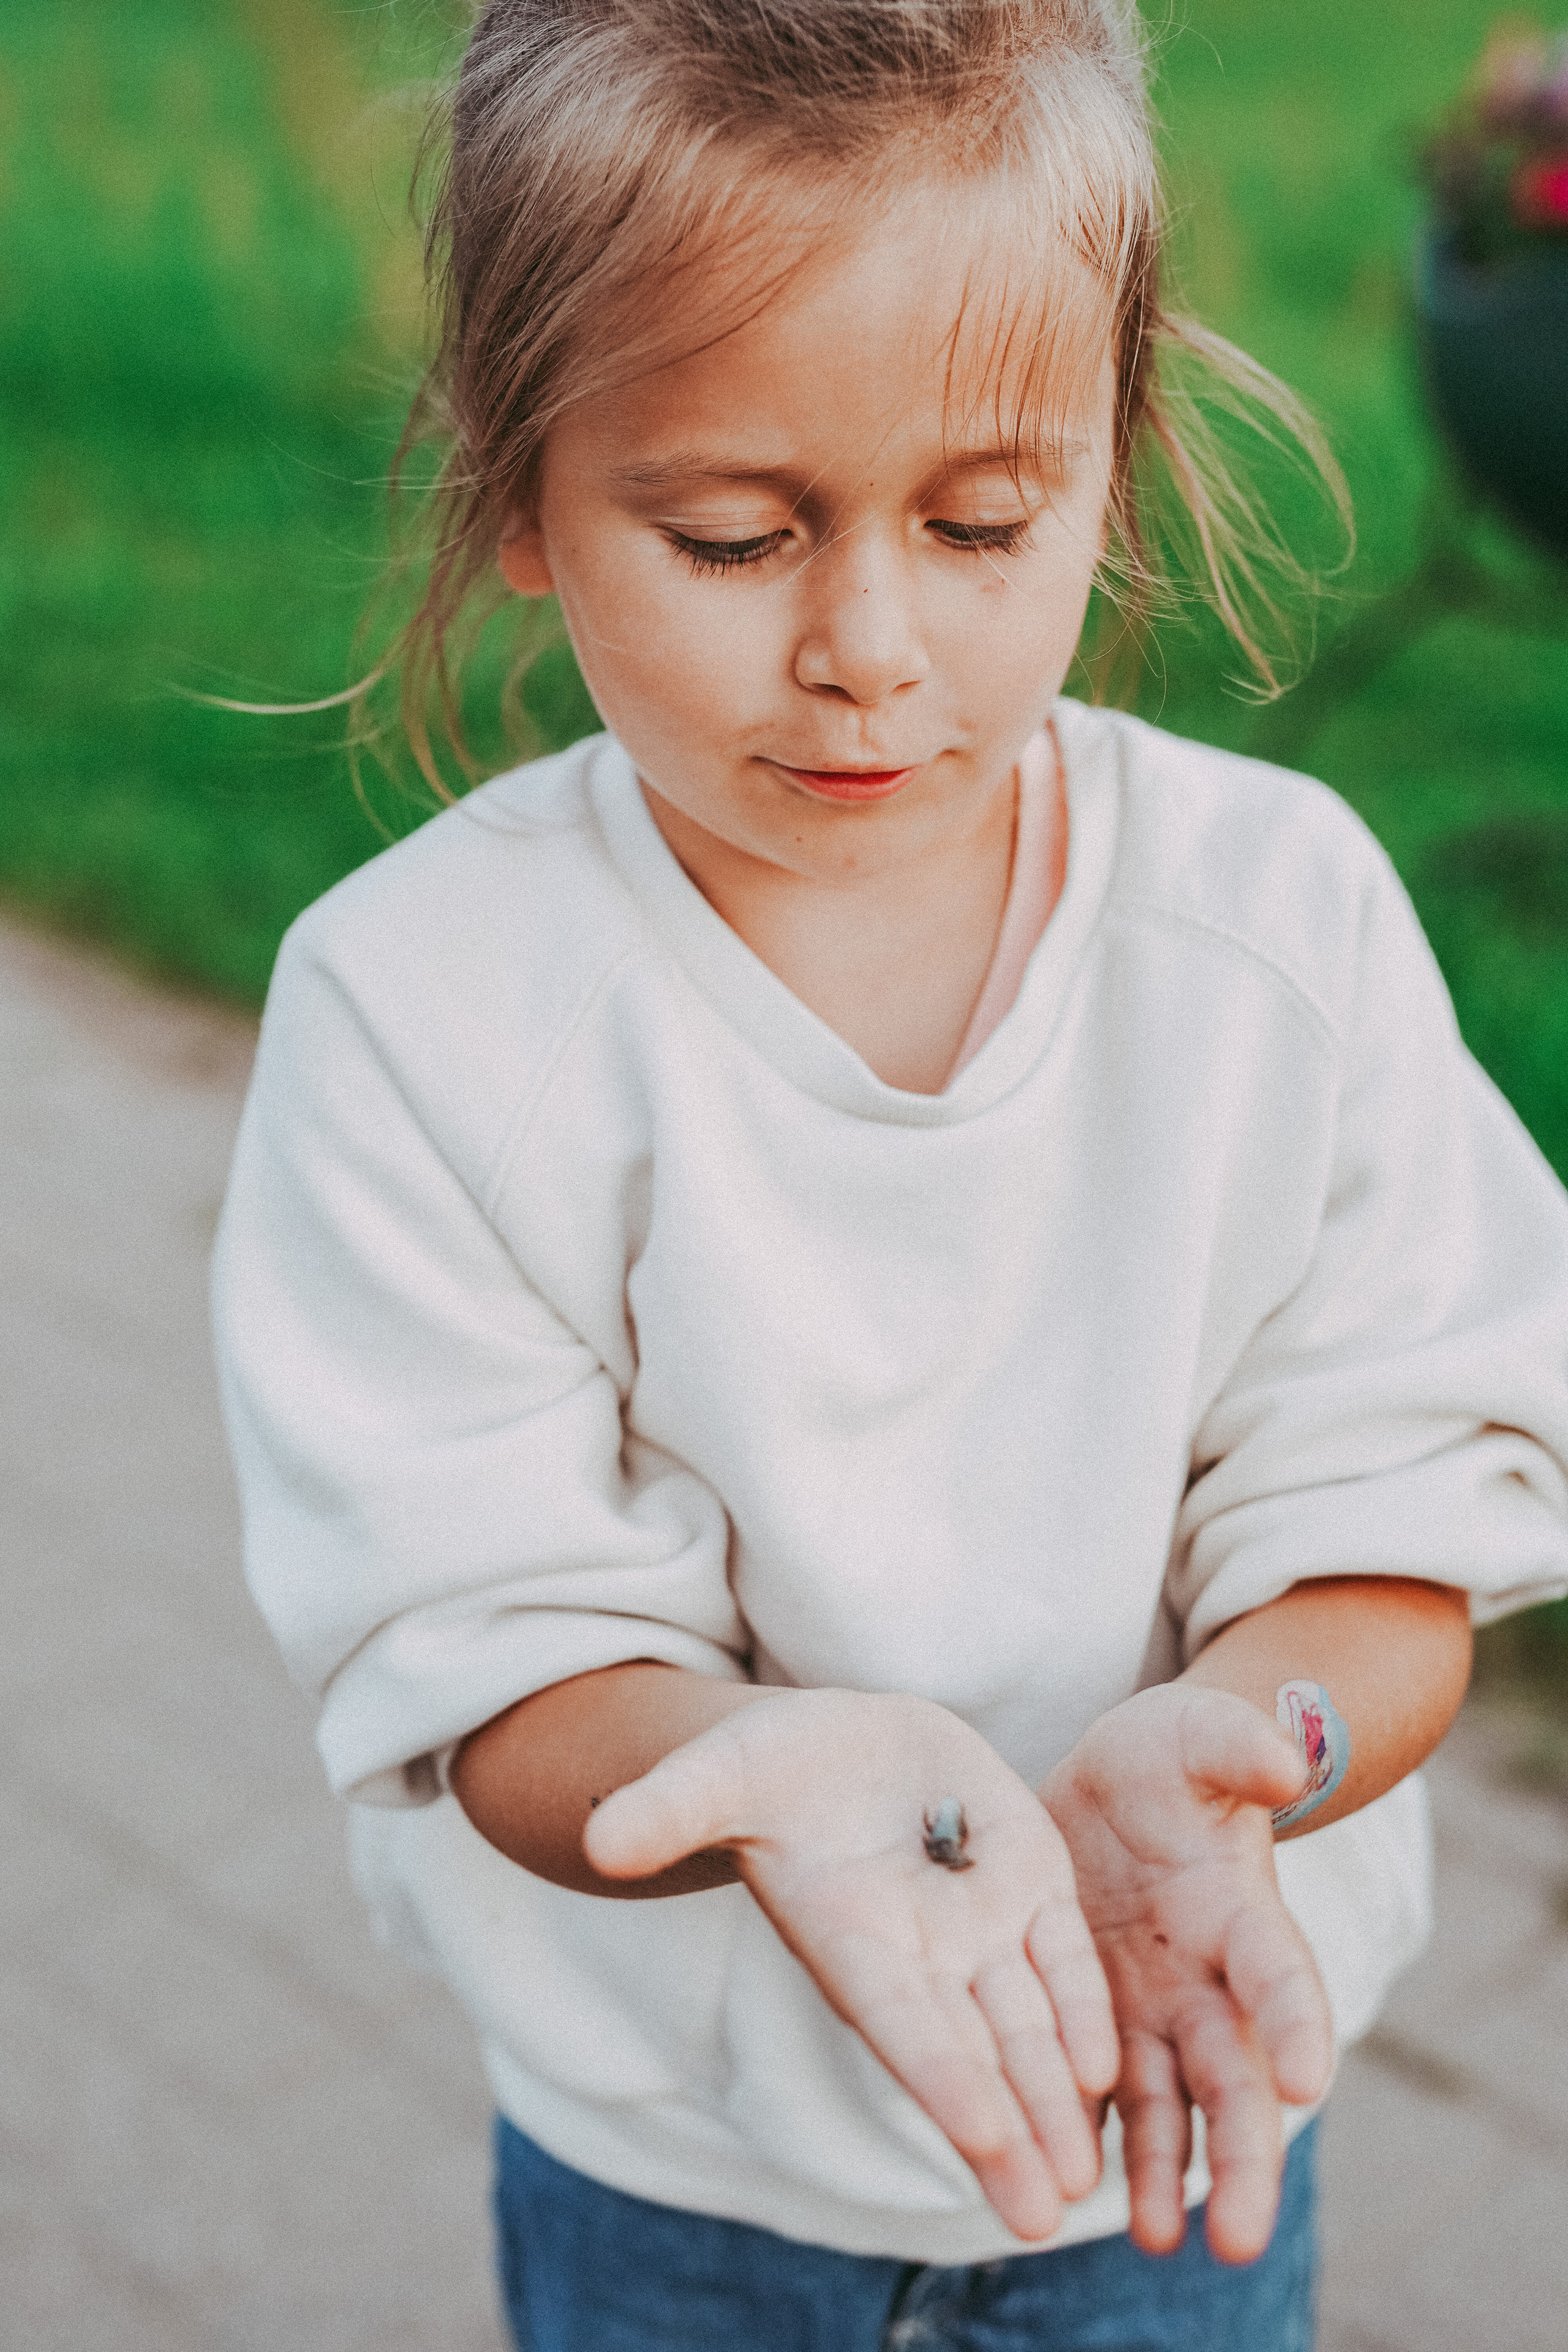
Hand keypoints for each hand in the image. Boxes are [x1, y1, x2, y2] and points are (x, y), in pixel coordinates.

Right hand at [583, 1687, 1118, 2241]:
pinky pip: (1063, 1955)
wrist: (837, 1741)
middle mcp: (918, 1951)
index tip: (984, 2141)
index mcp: (848, 1937)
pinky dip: (1085, 2007)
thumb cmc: (762, 1765)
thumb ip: (667, 1811)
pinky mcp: (1027, 1880)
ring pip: (1029, 2021)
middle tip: (1048, 2210)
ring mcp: (978, 1922)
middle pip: (973, 2051)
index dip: (941, 2078)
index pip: (900, 2022)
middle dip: (1012, 2127)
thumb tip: (598, 1841)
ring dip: (1057, 2096)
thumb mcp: (714, 1773)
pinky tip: (1110, 2070)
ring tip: (1091, 2178)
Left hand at [1040, 1684, 1332, 2262]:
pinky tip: (1068, 2195)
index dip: (1296, 2022)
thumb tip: (1287, 1763)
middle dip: (1243, 2155)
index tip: (1305, 2078)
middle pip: (1236, 2078)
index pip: (1280, 1974)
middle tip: (1240, 2236)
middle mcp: (1210, 1982)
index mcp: (1242, 1914)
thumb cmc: (1172, 1757)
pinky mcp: (1097, 2025)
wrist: (1122, 1786)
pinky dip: (1096, 2146)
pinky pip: (1102, 2099)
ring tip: (1151, 2238)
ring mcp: (1154, 2011)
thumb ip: (1237, 1745)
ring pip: (1172, 2108)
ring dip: (1167, 2175)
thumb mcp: (1195, 1735)